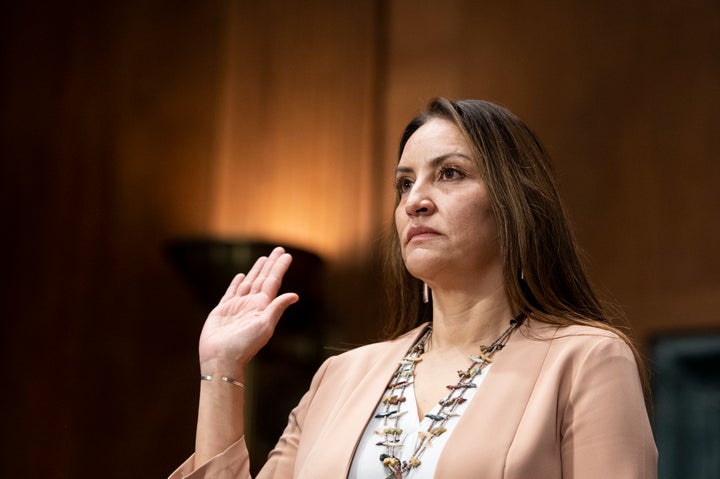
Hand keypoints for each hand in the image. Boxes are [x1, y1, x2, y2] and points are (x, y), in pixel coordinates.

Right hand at [198, 247, 298, 373]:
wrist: (222, 359)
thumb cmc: (244, 345)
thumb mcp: (264, 325)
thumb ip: (277, 308)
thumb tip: (294, 295)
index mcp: (262, 306)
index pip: (273, 282)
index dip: (279, 268)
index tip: (287, 255)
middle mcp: (251, 304)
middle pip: (263, 279)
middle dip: (270, 264)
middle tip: (278, 249)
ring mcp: (237, 307)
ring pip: (248, 283)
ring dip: (256, 271)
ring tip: (263, 259)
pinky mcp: (222, 311)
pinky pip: (231, 292)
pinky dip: (236, 283)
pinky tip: (241, 276)